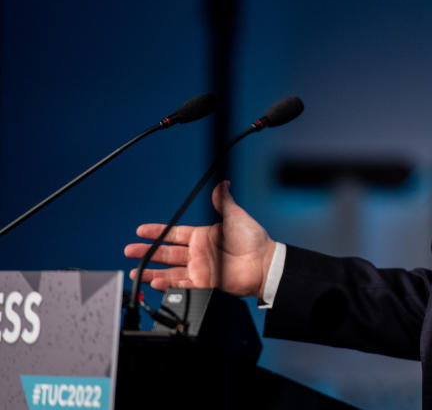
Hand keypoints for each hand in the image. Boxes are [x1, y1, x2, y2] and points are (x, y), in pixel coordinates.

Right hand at [124, 181, 275, 298]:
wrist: (264, 263)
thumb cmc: (253, 239)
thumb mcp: (235, 216)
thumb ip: (224, 202)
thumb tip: (222, 183)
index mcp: (203, 236)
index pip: (174, 233)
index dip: (157, 232)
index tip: (140, 231)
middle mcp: (198, 253)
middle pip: (166, 253)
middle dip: (147, 252)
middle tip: (130, 251)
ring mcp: (200, 269)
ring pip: (169, 270)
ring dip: (152, 271)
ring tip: (136, 271)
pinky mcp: (204, 283)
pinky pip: (181, 284)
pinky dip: (168, 284)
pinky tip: (155, 281)